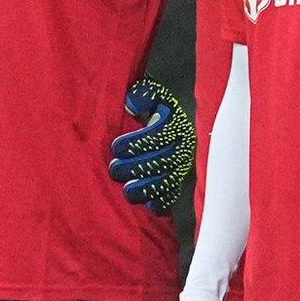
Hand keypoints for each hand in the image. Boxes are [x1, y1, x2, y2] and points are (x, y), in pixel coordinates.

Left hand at [110, 78, 195, 214]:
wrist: (176, 124)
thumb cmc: (156, 110)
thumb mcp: (153, 97)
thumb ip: (143, 95)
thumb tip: (131, 104)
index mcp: (176, 124)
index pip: (159, 134)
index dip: (137, 142)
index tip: (116, 147)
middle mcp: (184, 146)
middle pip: (163, 161)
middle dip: (136, 167)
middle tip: (115, 168)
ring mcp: (184, 166)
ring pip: (169, 181)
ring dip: (147, 189)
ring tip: (127, 191)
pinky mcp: (181, 183)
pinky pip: (175, 196)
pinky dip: (163, 202)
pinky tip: (149, 205)